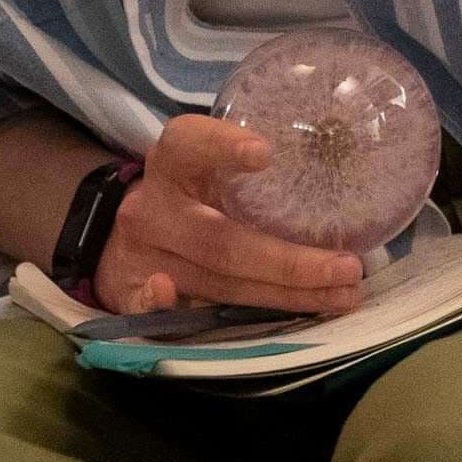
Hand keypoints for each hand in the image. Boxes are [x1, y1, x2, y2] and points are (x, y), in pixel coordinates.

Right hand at [92, 113, 368, 318]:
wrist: (113, 231)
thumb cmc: (184, 191)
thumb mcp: (203, 163)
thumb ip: (248, 164)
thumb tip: (335, 174)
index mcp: (171, 162)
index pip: (190, 144)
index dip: (223, 147)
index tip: (265, 154)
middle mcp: (153, 208)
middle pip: (221, 240)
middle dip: (289, 261)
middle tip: (348, 267)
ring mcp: (141, 255)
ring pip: (217, 282)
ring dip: (283, 295)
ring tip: (341, 296)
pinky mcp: (129, 293)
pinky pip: (157, 312)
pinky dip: (184, 314)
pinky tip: (226, 317)